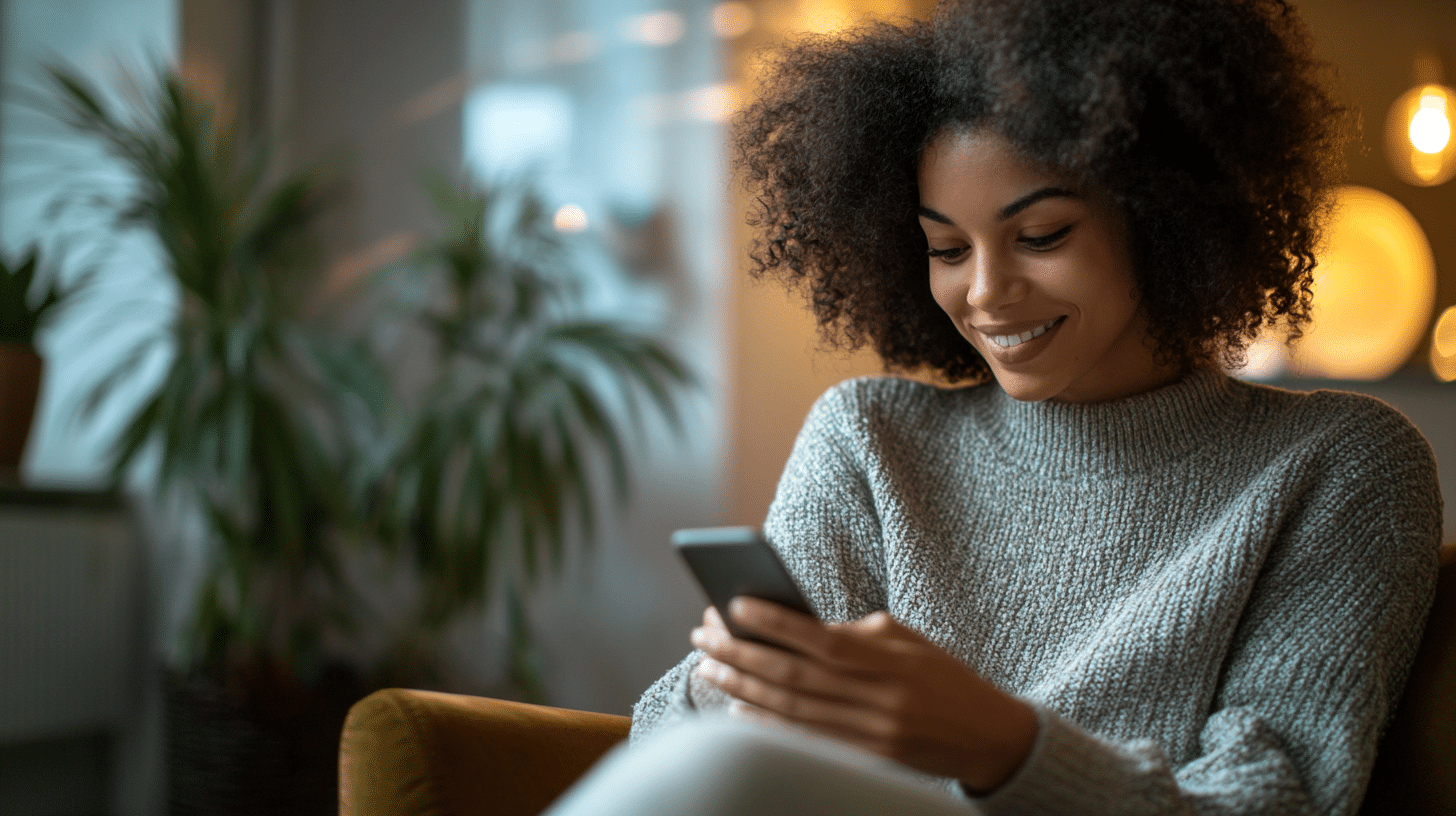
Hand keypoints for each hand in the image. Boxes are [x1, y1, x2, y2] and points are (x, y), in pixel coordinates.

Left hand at [690, 598, 1036, 792]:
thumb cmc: (940, 676)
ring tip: (709, 667)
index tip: (733, 605)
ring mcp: (872, 735)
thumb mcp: (907, 641)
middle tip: (703, 636)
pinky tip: (738, 710)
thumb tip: (792, 626)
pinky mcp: (867, 762)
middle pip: (795, 675)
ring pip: (791, 710)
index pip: (821, 638)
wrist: (988, 735)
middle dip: (742, 654)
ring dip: (743, 688)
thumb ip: (855, 634)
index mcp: (893, 660)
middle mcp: (881, 700)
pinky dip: (767, 725)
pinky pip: (805, 741)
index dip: (775, 623)